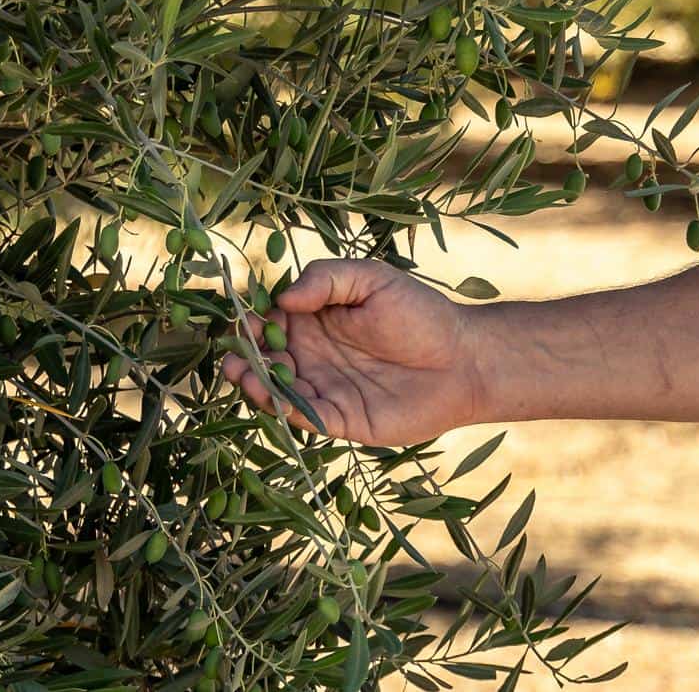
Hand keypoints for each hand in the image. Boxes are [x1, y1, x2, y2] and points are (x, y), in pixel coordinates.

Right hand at [222, 259, 482, 444]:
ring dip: (256, 386)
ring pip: (276, 391)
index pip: (268, 322)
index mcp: (312, 319)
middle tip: (235, 360)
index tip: (244, 324)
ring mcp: (322, 388)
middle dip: (243, 360)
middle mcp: (311, 355)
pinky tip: (279, 401)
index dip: (250, 324)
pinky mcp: (339, 419)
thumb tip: (283, 298)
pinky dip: (286, 412)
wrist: (463, 360)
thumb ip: (327, 279)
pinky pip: (304, 418)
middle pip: (263, 360)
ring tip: (247, 379)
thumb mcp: (372, 279)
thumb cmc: (420, 314)